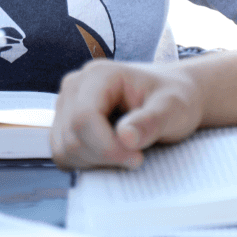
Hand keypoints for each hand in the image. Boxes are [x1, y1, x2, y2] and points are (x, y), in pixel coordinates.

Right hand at [52, 60, 202, 169]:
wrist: (172, 95)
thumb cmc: (174, 97)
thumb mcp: (173, 108)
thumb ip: (151, 121)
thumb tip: (125, 137)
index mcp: (100, 74)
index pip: (83, 118)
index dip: (106, 147)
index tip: (137, 158)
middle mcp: (76, 85)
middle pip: (72, 136)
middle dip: (103, 156)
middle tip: (136, 157)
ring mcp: (67, 104)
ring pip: (63, 149)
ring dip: (95, 162)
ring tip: (125, 153)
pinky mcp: (66, 123)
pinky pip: (63, 154)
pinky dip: (86, 162)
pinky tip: (112, 155)